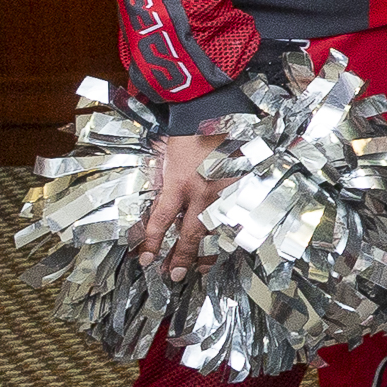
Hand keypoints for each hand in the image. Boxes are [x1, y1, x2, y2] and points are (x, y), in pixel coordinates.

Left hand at [133, 130, 230, 281]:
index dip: (151, 243)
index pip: (160, 221)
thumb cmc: (188, 135)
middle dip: (180, 257)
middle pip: (189, 234)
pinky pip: (236, 218)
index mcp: (178, 183)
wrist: (215, 111)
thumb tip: (162, 216)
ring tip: (199, 271)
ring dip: (206, 254)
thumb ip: (166, 189)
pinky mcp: (242, 188)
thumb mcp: (167, 161)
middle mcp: (202, 193)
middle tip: (173, 275)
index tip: (144, 260)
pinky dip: (232, 234)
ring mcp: (226, 193)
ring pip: (215, 231)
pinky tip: (230, 247)